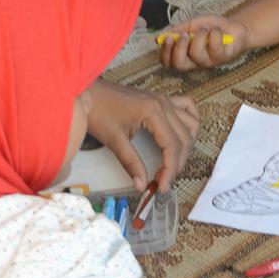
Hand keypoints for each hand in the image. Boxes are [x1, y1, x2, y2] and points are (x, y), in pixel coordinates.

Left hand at [85, 80, 199, 192]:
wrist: (88, 91)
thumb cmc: (98, 112)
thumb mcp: (114, 140)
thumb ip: (131, 163)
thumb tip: (141, 185)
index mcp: (153, 112)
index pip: (172, 145)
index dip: (170, 169)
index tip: (162, 186)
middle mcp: (164, 104)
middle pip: (184, 138)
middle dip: (177, 163)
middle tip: (163, 180)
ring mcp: (164, 100)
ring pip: (190, 124)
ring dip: (186, 146)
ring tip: (172, 163)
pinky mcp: (161, 99)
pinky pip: (187, 107)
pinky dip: (190, 122)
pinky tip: (184, 135)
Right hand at [157, 16, 251, 70]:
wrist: (235, 27)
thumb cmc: (211, 28)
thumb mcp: (191, 25)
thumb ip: (177, 30)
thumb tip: (158, 36)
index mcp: (185, 55)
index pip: (168, 62)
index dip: (165, 52)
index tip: (167, 37)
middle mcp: (196, 62)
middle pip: (179, 64)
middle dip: (179, 47)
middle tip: (185, 34)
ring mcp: (210, 61)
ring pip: (196, 54)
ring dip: (199, 36)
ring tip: (205, 30)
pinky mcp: (223, 57)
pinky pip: (214, 47)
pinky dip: (214, 34)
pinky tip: (217, 31)